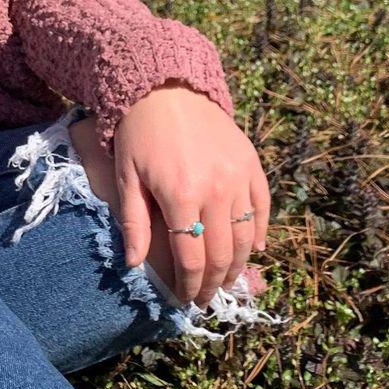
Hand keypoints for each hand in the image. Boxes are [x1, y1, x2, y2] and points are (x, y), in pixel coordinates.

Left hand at [111, 85, 270, 307]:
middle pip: (221, 253)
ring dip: (238, 265)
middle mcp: (215, 189)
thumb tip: (134, 266)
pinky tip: (254, 248)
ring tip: (226, 280)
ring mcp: (238, 176)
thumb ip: (134, 223)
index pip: (191, 258)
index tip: (186, 300)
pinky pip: (262, 207)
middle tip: (206, 298)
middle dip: (214, 283)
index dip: (190, 286)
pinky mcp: (251, 164)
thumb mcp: (127, 176)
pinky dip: (260, 232)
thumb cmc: (139, 134)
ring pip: (246, 236)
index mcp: (180, 195)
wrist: (166, 87)